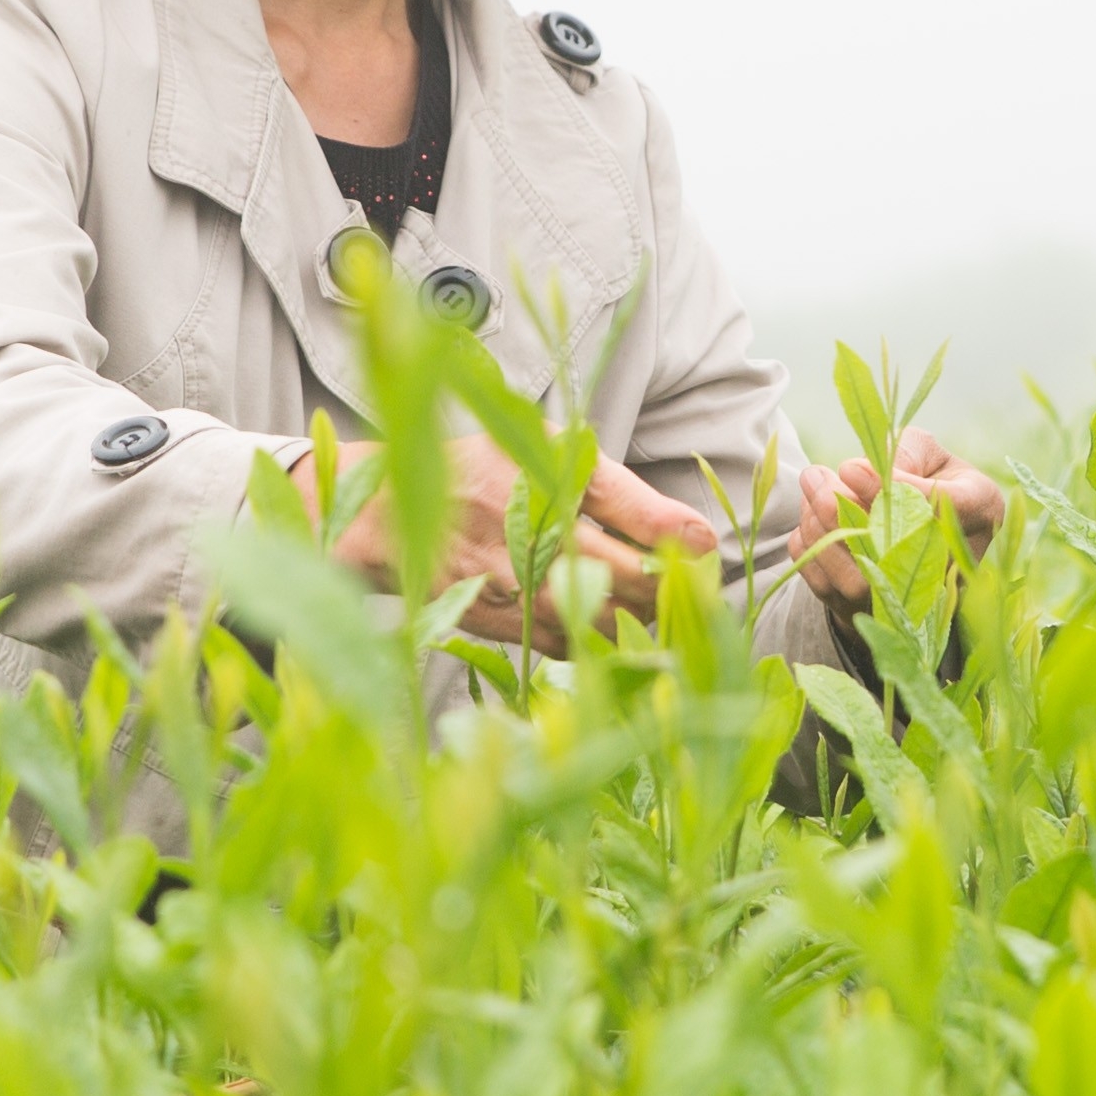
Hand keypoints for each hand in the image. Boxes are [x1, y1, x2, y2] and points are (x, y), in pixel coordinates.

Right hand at [319, 429, 717, 648]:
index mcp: (555, 481)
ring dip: (642, 616)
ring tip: (649, 598)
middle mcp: (540, 539)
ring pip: (612, 621)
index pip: (649, 522)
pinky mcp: (508, 626)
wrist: (390, 517)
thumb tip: (693, 532)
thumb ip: (619, 489)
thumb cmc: (482, 470)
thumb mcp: (547, 450)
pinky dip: (601, 636)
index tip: (705, 548)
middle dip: (675, 586)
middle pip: (638, 583)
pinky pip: (576, 645)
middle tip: (690, 581)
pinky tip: (607, 618)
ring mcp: (522, 590)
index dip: (690, 542)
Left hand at [787, 428, 1007, 605]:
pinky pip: (828, 587)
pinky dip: (810, 550)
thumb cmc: (927, 479)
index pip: (936, 507)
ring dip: (820, 529)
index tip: (849, 467)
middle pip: (891, 552)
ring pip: (855, 577)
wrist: (921, 532)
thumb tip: (855, 474)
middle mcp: (956, 565)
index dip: (885, 491)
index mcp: (980, 511)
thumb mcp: (927, 453)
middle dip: (840, 510)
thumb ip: (901, 454)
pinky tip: (811, 519)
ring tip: (812, 489)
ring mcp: (915, 599)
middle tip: (814, 475)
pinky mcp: (875, 612)